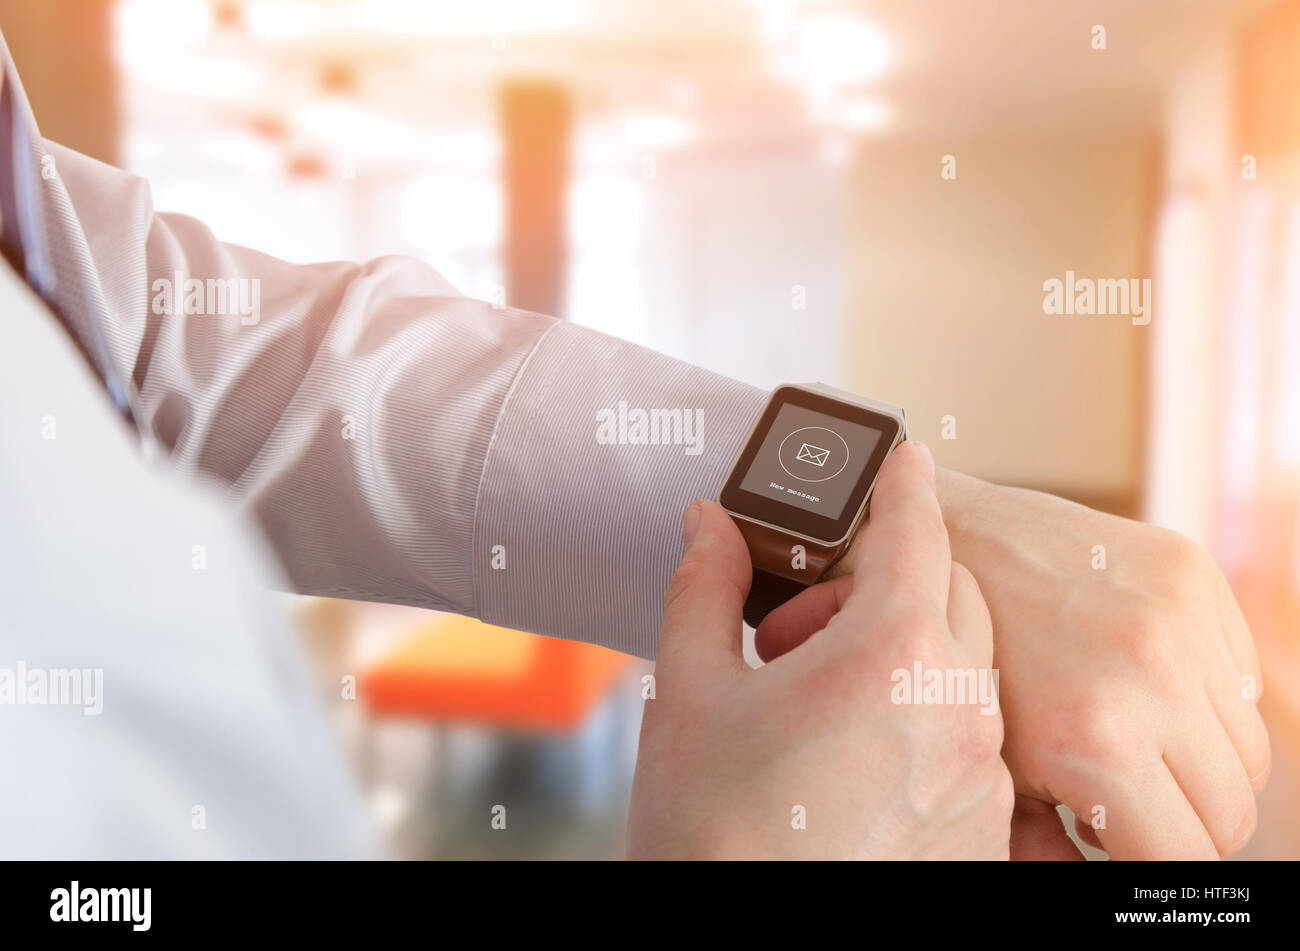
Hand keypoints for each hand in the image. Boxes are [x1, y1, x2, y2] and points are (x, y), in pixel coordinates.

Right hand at [627, 443, 1012, 859]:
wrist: (737, 937)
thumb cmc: (706, 828)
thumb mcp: (688, 690)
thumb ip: (704, 587)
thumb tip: (708, 522)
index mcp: (890, 655)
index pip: (917, 531)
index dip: (905, 482)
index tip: (902, 454)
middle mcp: (958, 709)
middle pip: (950, 594)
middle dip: (889, 582)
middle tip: (807, 618)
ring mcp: (982, 777)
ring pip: (965, 669)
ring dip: (907, 655)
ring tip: (820, 699)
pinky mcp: (987, 831)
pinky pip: (974, 739)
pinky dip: (928, 720)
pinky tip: (855, 757)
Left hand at [772, 469, 1268, 858]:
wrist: (943, 535)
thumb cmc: (949, 658)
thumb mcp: (994, 761)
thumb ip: (1063, 827)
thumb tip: (1110, 863)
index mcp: (1096, 737)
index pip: (1187, 855)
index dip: (1152, 859)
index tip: (1123, 841)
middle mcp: (1153, 678)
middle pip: (1230, 810)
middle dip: (1184, 819)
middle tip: (1132, 800)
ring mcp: (1179, 619)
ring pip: (1249, 749)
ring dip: (1202, 760)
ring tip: (1136, 740)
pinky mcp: (1192, 574)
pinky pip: (1242, 677)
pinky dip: (1207, 698)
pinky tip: (1146, 686)